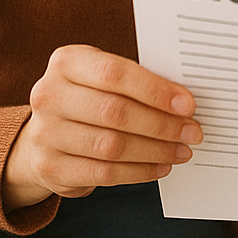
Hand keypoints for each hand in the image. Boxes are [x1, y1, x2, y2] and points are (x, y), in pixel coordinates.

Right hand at [2, 44, 201, 210]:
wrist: (46, 134)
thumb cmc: (89, 98)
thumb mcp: (102, 78)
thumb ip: (137, 82)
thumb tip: (185, 102)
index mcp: (66, 63)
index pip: (115, 74)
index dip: (155, 91)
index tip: (188, 104)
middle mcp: (49, 95)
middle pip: (115, 112)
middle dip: (162, 124)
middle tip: (192, 132)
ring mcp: (45, 134)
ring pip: (111, 146)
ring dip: (155, 150)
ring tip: (181, 150)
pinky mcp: (50, 168)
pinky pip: (104, 174)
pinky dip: (139, 172)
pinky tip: (160, 167)